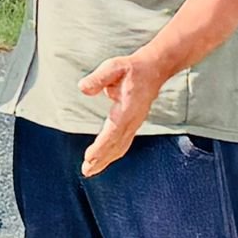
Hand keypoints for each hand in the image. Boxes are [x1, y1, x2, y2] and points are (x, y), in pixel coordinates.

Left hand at [78, 53, 163, 175]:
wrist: (154, 69)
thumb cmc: (132, 68)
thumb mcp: (113, 67)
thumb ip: (98, 78)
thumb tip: (83, 88)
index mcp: (128, 109)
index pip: (112, 133)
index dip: (101, 147)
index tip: (89, 157)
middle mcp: (133, 120)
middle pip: (116, 145)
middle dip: (101, 160)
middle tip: (86, 171)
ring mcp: (135, 123)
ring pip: (120, 147)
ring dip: (106, 160)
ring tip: (91, 170)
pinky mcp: (134, 123)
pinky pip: (123, 143)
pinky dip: (113, 153)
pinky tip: (105, 159)